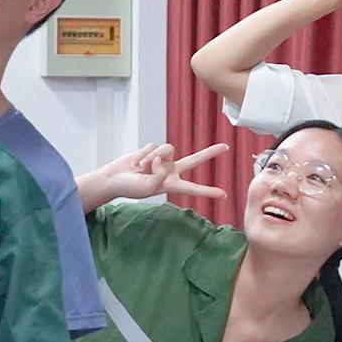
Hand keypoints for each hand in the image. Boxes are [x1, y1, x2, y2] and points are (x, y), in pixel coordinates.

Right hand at [83, 142, 228, 206]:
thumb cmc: (130, 187)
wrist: (115, 178)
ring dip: (151, 157)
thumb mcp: (147, 187)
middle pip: (195, 160)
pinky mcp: (154, 150)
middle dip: (210, 153)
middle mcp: (171, 171)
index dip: (208, 191)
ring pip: (166, 150)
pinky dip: (143, 154)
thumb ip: (159, 174)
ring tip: (140, 168)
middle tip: (226, 147)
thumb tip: (163, 160)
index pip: (193, 188)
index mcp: (172, 185)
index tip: (224, 194)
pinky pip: (154, 146)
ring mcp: (163, 160)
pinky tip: (136, 162)